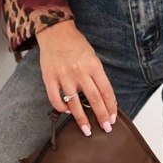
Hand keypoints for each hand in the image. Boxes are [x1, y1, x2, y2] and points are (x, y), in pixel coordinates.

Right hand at [36, 20, 117, 136]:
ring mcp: (64, 76)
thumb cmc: (75, 44)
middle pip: (94, 99)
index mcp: (93, 65)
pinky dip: (62, 108)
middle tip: (106, 128)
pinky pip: (55, 99)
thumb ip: (96, 75)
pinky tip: (67, 112)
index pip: (106, 90)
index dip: (111, 106)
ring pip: (75, 103)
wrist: (55, 32)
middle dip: (102, 116)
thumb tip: (101, 96)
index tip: (113, 117)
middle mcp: (80, 72)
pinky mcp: (49, 78)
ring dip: (82, 119)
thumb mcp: (92, 56)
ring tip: (87, 130)